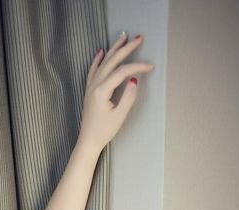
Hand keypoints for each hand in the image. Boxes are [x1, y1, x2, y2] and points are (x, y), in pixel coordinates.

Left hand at [77, 32, 154, 153]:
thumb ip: (128, 97)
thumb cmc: (103, 131)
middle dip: (126, 49)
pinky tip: (101, 52)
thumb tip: (134, 80)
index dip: (137, 67)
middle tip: (139, 38)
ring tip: (123, 37)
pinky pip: (93, 70)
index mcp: (102, 91)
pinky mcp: (90, 91)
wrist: (88, 141)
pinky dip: (98, 60)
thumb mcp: (119, 116)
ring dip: (113, 49)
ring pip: (103, 63)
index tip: (150, 66)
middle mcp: (95, 85)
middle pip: (112, 61)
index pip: (122, 72)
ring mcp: (91, 87)